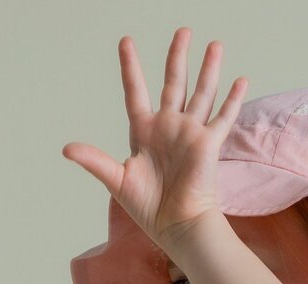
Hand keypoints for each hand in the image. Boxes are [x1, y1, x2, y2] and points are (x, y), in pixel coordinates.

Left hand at [62, 28, 246, 251]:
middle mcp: (168, 127)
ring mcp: (190, 133)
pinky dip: (233, 99)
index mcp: (144, 132)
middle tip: (183, 31)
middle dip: (178, 56)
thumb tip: (66, 149)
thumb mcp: (117, 181)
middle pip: (174, 82)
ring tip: (214, 45)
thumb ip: (94, 160)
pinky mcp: (209, 144)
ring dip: (208, 69)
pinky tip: (242, 80)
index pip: (136, 91)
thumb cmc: (149, 209)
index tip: (126, 41)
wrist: (177, 226)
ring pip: (201, 92)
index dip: (130, 67)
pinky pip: (223, 117)